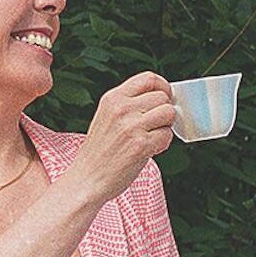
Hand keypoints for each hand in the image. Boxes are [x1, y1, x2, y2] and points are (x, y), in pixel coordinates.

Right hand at [67, 72, 177, 206]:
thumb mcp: (107, 116)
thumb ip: (130, 104)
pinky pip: (167, 135)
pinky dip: (163, 144)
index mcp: (112, 98)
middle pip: (163, 97)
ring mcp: (131, 126)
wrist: (87, 178)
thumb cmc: (99, 152)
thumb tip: (162, 98)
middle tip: (155, 126)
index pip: (149, 78)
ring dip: (165, 127)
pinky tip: (148, 149)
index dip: (164, 87)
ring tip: (151, 137)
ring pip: (169, 113)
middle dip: (165, 112)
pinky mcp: (141, 145)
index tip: (165, 98)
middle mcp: (121, 108)